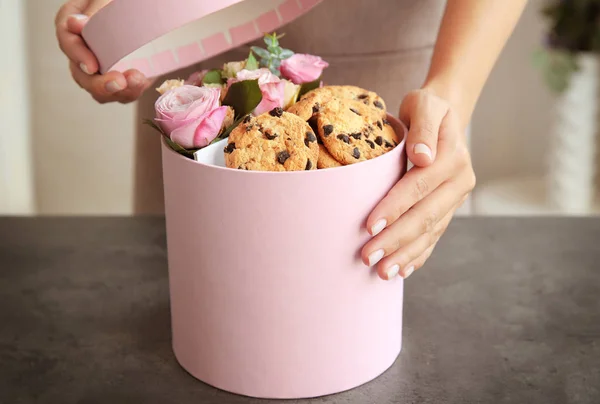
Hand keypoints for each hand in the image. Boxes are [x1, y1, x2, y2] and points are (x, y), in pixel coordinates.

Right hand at [55, 0, 152, 102]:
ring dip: (118, 91)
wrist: (148, 14)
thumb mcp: (106, 0)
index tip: (92, 67)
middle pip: (81, 74)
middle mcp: (82, 49)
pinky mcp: (118, 77)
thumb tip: (75, 24)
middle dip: (100, 84)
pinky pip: (120, 92)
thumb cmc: (123, 5)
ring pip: (100, 89)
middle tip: (119, 82)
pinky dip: (131, 91)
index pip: (67, 41)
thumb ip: (95, 10)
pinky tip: (141, 84)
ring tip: (136, 82)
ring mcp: (100, 67)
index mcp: (73, 24)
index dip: (78, 56)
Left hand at [361, 89, 475, 280]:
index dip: (395, 207)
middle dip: (396, 239)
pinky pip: (435, 236)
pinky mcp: (448, 210)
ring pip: (431, 232)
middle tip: (368, 257)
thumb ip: (424, 127)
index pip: (418, 187)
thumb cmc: (426, 109)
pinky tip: (403, 270)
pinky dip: (419, 254)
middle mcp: (458, 183)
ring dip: (406, 254)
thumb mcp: (425, 104)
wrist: (444, 117)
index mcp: (452, 159)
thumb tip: (423, 156)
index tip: (370, 226)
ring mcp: (455, 200)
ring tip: (382, 273)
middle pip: (424, 216)